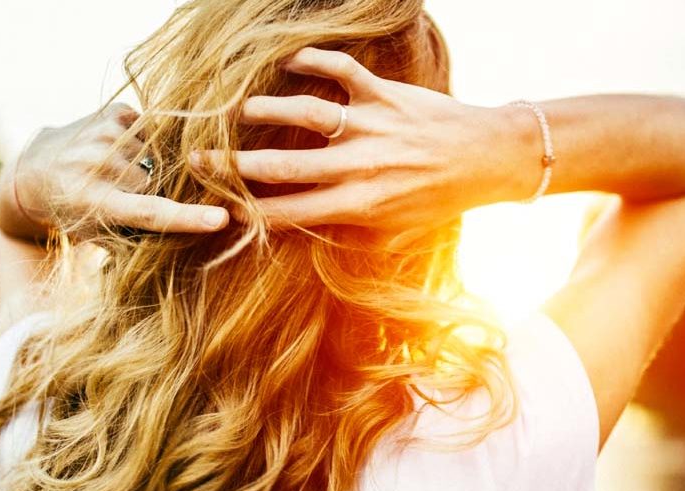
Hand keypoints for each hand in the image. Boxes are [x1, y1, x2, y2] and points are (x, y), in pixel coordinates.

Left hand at [11, 104, 228, 235]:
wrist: (34, 169)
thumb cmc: (75, 213)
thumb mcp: (100, 234)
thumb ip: (141, 237)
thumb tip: (200, 233)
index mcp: (93, 201)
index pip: (150, 212)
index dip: (187, 217)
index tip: (220, 219)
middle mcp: (97, 164)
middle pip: (161, 184)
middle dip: (164, 194)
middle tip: (141, 199)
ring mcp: (106, 134)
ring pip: (162, 159)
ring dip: (156, 171)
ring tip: (125, 175)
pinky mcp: (116, 114)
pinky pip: (156, 135)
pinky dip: (150, 149)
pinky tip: (125, 155)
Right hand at [191, 47, 539, 232]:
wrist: (487, 159)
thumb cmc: (437, 201)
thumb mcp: (395, 234)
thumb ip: (349, 232)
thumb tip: (302, 234)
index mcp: (360, 205)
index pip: (290, 213)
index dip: (250, 215)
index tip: (217, 212)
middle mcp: (361, 165)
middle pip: (285, 166)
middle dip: (235, 166)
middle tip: (197, 160)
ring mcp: (373, 125)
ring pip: (308, 114)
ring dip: (267, 110)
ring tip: (236, 110)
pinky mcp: (387, 93)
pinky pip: (343, 70)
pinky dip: (313, 61)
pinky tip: (287, 61)